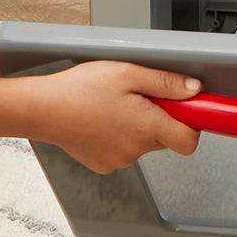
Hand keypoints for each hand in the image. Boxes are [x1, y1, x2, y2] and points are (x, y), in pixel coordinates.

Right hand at [36, 61, 201, 173]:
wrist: (42, 109)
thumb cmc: (79, 89)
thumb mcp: (127, 73)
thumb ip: (165, 82)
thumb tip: (194, 90)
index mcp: (147, 126)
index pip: (190, 140)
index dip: (192, 123)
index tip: (189, 109)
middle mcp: (136, 149)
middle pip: (166, 137)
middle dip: (159, 117)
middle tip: (139, 96)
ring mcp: (119, 160)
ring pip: (143, 143)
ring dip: (137, 126)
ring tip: (113, 105)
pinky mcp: (103, 164)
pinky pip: (122, 150)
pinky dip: (117, 136)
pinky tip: (101, 119)